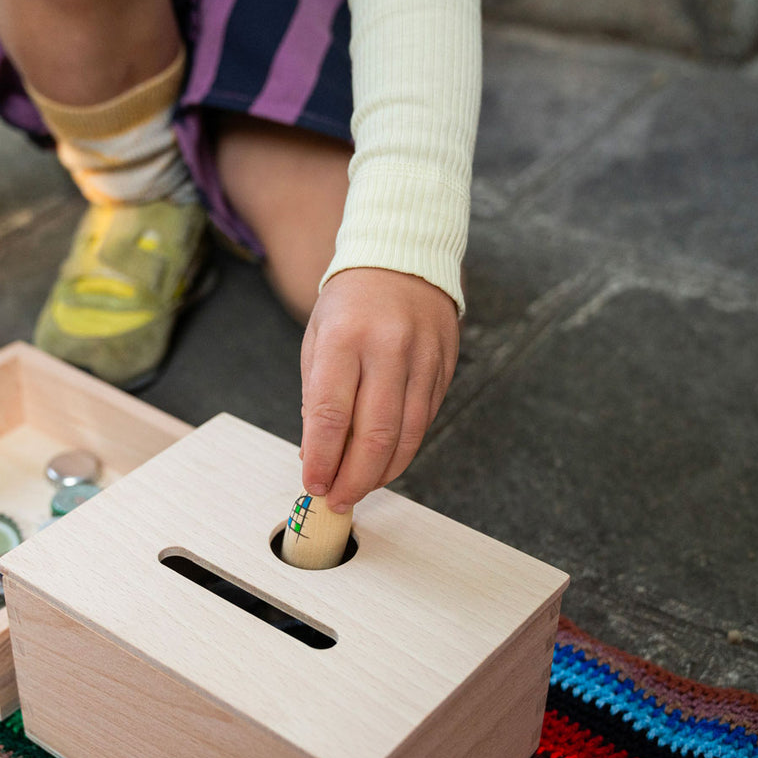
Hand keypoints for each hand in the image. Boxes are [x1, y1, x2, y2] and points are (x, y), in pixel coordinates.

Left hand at [299, 267, 459, 512]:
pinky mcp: (445, 368)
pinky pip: (424, 422)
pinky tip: (384, 463)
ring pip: (406, 436)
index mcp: (345, 338)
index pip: (329, 414)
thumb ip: (316, 397)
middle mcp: (388, 348)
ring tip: (359, 489)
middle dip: (353, 478)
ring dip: (381, 473)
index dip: (322, 459)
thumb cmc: (351, 303)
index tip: (313, 484)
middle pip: (374, 434)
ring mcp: (422, 358)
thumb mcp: (318, 339)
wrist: (402, 258)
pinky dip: (403, 451)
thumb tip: (315, 456)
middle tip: (337, 499)